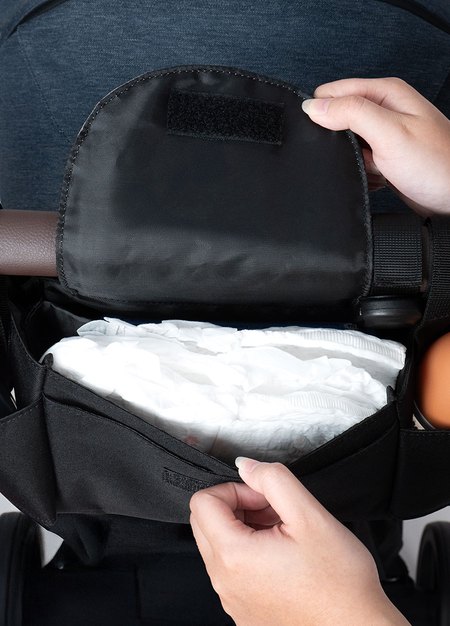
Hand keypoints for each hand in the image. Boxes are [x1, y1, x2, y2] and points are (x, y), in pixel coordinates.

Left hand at [190, 458, 409, 625]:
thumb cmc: (339, 583)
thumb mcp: (309, 515)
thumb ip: (273, 480)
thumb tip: (245, 466)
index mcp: (233, 556)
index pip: (203, 501)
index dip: (235, 489)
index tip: (263, 497)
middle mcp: (225, 582)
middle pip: (205, 522)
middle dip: (236, 506)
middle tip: (272, 510)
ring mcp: (232, 599)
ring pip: (218, 545)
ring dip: (244, 529)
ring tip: (283, 533)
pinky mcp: (244, 610)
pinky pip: (232, 571)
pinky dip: (250, 554)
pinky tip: (283, 555)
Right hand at [301, 77, 449, 216]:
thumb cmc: (436, 164)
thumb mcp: (389, 132)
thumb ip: (351, 113)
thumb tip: (314, 106)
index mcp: (385, 93)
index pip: (334, 92)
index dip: (321, 110)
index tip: (322, 131)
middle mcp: (385, 111)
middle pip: (338, 117)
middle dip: (335, 138)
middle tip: (354, 152)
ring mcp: (385, 137)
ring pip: (346, 144)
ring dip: (348, 158)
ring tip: (368, 166)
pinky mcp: (385, 159)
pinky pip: (358, 163)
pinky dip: (359, 172)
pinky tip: (373, 177)